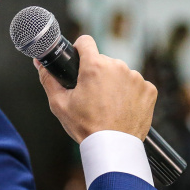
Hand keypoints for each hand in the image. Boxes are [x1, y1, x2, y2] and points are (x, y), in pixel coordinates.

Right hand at [36, 35, 156, 143]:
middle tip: (92, 95)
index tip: (79, 59)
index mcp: (95, 66)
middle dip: (97, 73)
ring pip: (121, 74)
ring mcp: (136, 78)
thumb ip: (48, 79)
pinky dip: (130, 95)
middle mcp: (118, 67)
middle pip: (103, 61)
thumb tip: (40, 63)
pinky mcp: (149, 90)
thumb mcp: (59, 104)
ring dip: (115, 84)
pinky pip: (137, 86)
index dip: (80, 50)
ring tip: (108, 106)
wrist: (113, 148)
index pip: (86, 42)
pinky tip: (122, 109)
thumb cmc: (86, 127)